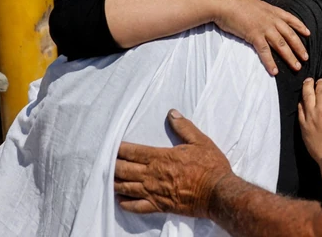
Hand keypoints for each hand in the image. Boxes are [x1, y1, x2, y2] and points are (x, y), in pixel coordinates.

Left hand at [115, 110, 232, 218]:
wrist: (217, 193)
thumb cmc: (210, 166)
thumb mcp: (200, 141)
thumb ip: (184, 127)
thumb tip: (172, 113)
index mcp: (160, 157)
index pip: (132, 152)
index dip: (119, 149)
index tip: (111, 145)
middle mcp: (152, 175)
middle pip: (124, 170)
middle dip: (112, 165)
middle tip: (103, 161)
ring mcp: (154, 192)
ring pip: (126, 188)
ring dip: (115, 182)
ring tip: (107, 178)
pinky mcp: (159, 206)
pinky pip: (137, 207)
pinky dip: (125, 204)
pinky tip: (120, 200)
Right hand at [212, 0, 309, 75]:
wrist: (224, 1)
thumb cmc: (234, 0)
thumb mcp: (253, 2)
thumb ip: (260, 8)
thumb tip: (260, 10)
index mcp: (271, 10)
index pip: (290, 19)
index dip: (300, 26)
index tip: (308, 33)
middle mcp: (271, 19)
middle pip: (290, 35)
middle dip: (299, 47)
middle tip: (306, 58)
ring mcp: (263, 27)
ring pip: (281, 45)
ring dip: (290, 57)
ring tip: (297, 67)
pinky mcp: (253, 35)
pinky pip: (265, 52)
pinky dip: (270, 62)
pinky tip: (274, 71)